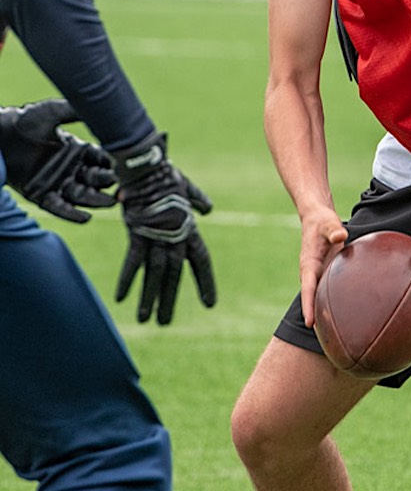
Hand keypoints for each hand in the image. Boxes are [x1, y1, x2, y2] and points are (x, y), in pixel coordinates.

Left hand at [0, 100, 115, 222]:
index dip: (112, 164)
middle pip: (97, 180)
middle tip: (117, 184)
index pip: (103, 160)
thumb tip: (101, 108)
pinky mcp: (41, 195)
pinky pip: (60, 208)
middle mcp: (72, 169)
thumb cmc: (23, 121)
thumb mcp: (51, 112)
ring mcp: (57, 183)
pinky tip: (85, 217)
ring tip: (109, 202)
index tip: (121, 165)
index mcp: (79, 151)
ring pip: (83, 196)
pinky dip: (72, 215)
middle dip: (108, 183)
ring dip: (97, 200)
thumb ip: (75, 111)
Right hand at [111, 131, 215, 324]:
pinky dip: (128, 279)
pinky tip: (121, 298)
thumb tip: (207, 209)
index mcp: (188, 230)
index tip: (210, 303)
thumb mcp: (187, 189)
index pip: (201, 262)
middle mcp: (175, 238)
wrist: (148, 167)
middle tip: (165, 323)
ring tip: (147, 320)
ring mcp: (157, 237)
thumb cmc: (166, 176)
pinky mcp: (137, 234)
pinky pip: (133, 261)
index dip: (205, 283)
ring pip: (156, 274)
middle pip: (175, 275)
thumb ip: (198, 201)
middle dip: (170, 300)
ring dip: (150, 298)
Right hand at [297, 207, 349, 327]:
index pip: (307, 288)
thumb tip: (340, 236)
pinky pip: (328, 290)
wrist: (317, 219)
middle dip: (315, 316)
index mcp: (309, 264)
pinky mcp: (326, 273)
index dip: (308, 305)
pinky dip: (333, 302)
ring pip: (320, 296)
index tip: (309, 322)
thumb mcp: (328, 223)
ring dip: (324, 312)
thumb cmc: (323, 222)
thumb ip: (333, 229)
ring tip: (334, 334)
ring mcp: (319, 274)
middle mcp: (312, 272)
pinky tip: (347, 314)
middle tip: (322, 338)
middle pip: (312, 298)